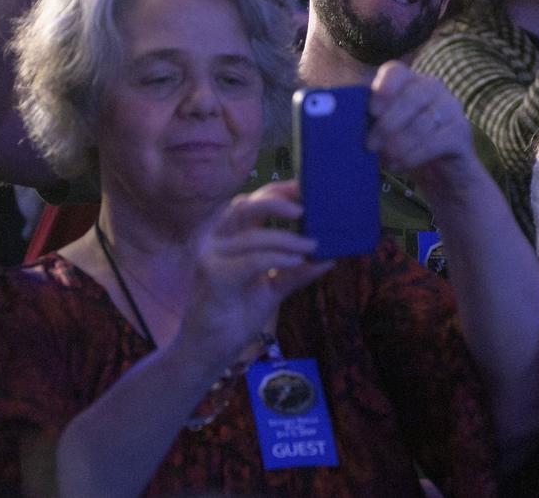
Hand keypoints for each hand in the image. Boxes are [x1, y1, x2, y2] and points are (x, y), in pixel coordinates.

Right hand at [181, 180, 330, 364]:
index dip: (276, 191)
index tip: (305, 187)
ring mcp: (211, 257)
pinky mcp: (213, 276)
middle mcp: (216, 241)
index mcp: (229, 239)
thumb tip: (328, 257)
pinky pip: (251, 260)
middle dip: (277, 202)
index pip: (250, 202)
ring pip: (253, 235)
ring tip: (313, 245)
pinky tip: (297, 260)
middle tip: (306, 209)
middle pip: (245, 206)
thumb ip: (296, 271)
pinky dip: (277, 257)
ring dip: (288, 238)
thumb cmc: (236, 316)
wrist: (210, 351)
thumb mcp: (273, 289)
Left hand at [367, 61, 479, 194]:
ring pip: (424, 121)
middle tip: (370, 145)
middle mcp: (433, 88)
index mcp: (409, 82)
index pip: (396, 72)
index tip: (372, 111)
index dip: (384, 88)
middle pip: (412, 96)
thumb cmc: (404, 147)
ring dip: (400, 142)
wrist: (440, 175)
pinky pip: (437, 140)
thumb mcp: (382, 131)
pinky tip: (401, 164)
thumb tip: (335, 118)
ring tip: (385, 159)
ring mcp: (451, 109)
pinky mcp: (461, 133)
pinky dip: (415, 154)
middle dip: (388, 123)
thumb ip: (364, 121)